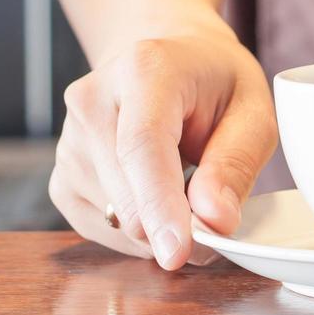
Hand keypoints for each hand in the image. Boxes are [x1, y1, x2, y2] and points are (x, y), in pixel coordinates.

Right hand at [49, 26, 276, 269]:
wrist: (168, 62)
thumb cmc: (215, 83)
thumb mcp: (252, 109)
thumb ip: (236, 162)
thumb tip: (215, 221)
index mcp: (144, 69)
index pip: (142, 146)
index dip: (160, 205)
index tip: (178, 252)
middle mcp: (93, 99)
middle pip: (124, 191)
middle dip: (174, 226)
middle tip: (216, 222)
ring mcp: (68, 138)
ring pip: (112, 216)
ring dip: (157, 225)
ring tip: (186, 184)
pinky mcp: (60, 174)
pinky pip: (97, 225)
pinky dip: (134, 231)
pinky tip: (157, 198)